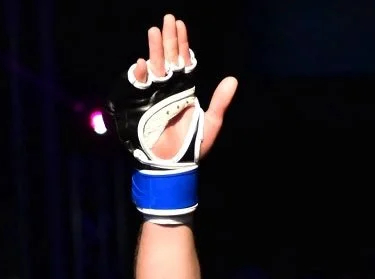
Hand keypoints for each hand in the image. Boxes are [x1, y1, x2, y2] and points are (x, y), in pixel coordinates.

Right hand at [130, 14, 237, 160]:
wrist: (176, 163)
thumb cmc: (194, 144)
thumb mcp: (212, 122)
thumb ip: (220, 101)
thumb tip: (233, 80)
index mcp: (185, 89)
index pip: (183, 61)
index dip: (182, 44)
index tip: (181, 26)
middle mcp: (170, 88)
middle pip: (168, 58)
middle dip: (168, 39)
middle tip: (169, 19)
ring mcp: (156, 94)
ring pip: (155, 67)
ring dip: (154, 50)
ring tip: (155, 31)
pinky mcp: (143, 104)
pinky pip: (140, 85)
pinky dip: (140, 74)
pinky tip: (144, 64)